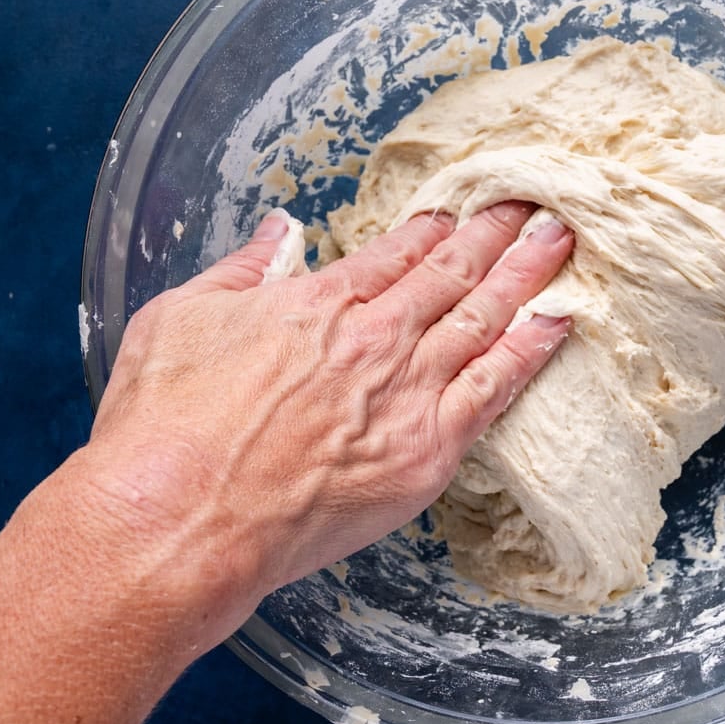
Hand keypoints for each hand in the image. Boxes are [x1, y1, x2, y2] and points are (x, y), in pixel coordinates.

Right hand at [83, 200, 572, 626]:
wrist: (181, 519)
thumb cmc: (165, 427)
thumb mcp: (180, 318)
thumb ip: (242, 270)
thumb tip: (280, 231)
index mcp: (319, 303)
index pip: (393, 254)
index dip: (429, 230)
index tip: (454, 214)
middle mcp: (374, 338)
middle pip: (450, 273)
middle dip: (493, 233)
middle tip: (530, 203)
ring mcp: (407, 393)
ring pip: (483, 317)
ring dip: (525, 273)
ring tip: (558, 238)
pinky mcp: (427, 450)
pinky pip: (495, 389)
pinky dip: (531, 351)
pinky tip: (559, 321)